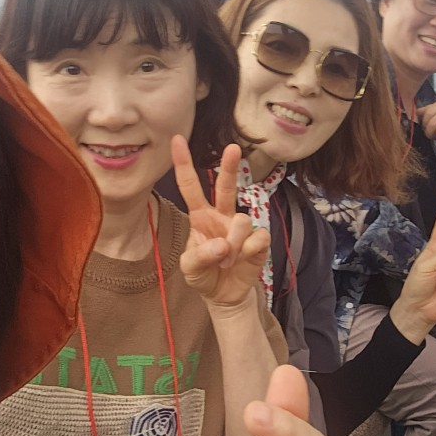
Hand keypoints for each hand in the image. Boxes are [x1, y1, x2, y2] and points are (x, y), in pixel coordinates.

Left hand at [172, 137, 270, 311]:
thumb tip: (223, 244)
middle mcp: (221, 216)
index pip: (190, 186)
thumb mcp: (190, 268)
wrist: (225, 295)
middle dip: (229, 167)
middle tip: (233, 148)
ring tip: (227, 261)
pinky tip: (243, 260)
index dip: (183, 163)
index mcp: (200, 217)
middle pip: (226, 186)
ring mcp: (241, 227)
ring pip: (241, 220)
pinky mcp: (259, 240)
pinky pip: (258, 237)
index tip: (177, 140)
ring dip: (233, 243)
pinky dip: (248, 251)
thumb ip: (200, 256)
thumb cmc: (204, 275)